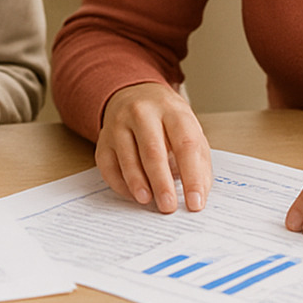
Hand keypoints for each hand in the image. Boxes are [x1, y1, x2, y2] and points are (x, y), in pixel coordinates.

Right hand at [96, 82, 211, 213]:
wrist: (134, 95)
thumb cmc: (167, 120)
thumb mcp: (189, 130)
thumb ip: (198, 161)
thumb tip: (199, 196)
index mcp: (172, 110)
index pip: (185, 144)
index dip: (192, 176)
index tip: (195, 203)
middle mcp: (143, 113)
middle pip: (153, 150)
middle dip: (161, 182)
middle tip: (168, 207)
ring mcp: (119, 124)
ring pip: (127, 157)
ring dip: (138, 183)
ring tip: (148, 200)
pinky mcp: (103, 139)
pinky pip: (108, 166)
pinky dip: (121, 184)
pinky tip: (133, 194)